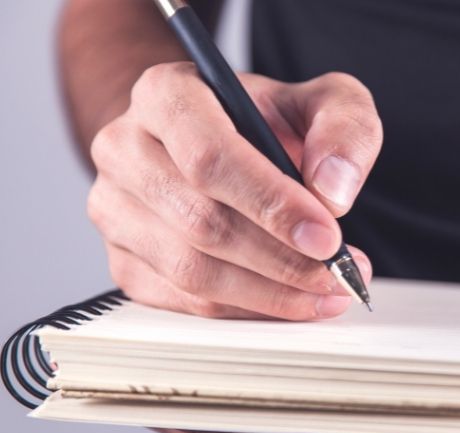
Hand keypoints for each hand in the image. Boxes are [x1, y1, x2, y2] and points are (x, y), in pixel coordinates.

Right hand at [88, 63, 381, 319]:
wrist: (225, 142)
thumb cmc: (269, 121)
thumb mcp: (325, 102)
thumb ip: (344, 129)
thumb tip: (333, 191)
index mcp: (166, 95)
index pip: (209, 158)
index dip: (271, 204)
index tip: (327, 237)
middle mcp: (126, 150)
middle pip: (201, 222)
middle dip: (282, 259)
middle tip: (338, 272)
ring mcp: (116, 210)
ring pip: (191, 271)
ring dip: (269, 293)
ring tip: (327, 291)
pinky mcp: (124, 259)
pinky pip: (184, 301)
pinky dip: (245, 310)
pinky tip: (291, 301)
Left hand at [159, 367, 459, 432]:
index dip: (244, 425)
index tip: (183, 402)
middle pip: (280, 425)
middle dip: (221, 401)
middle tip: (162, 366)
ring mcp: (371, 431)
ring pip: (288, 412)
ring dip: (243, 386)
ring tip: (194, 348)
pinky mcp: (380, 413)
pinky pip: (311, 398)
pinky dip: (276, 377)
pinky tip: (261, 342)